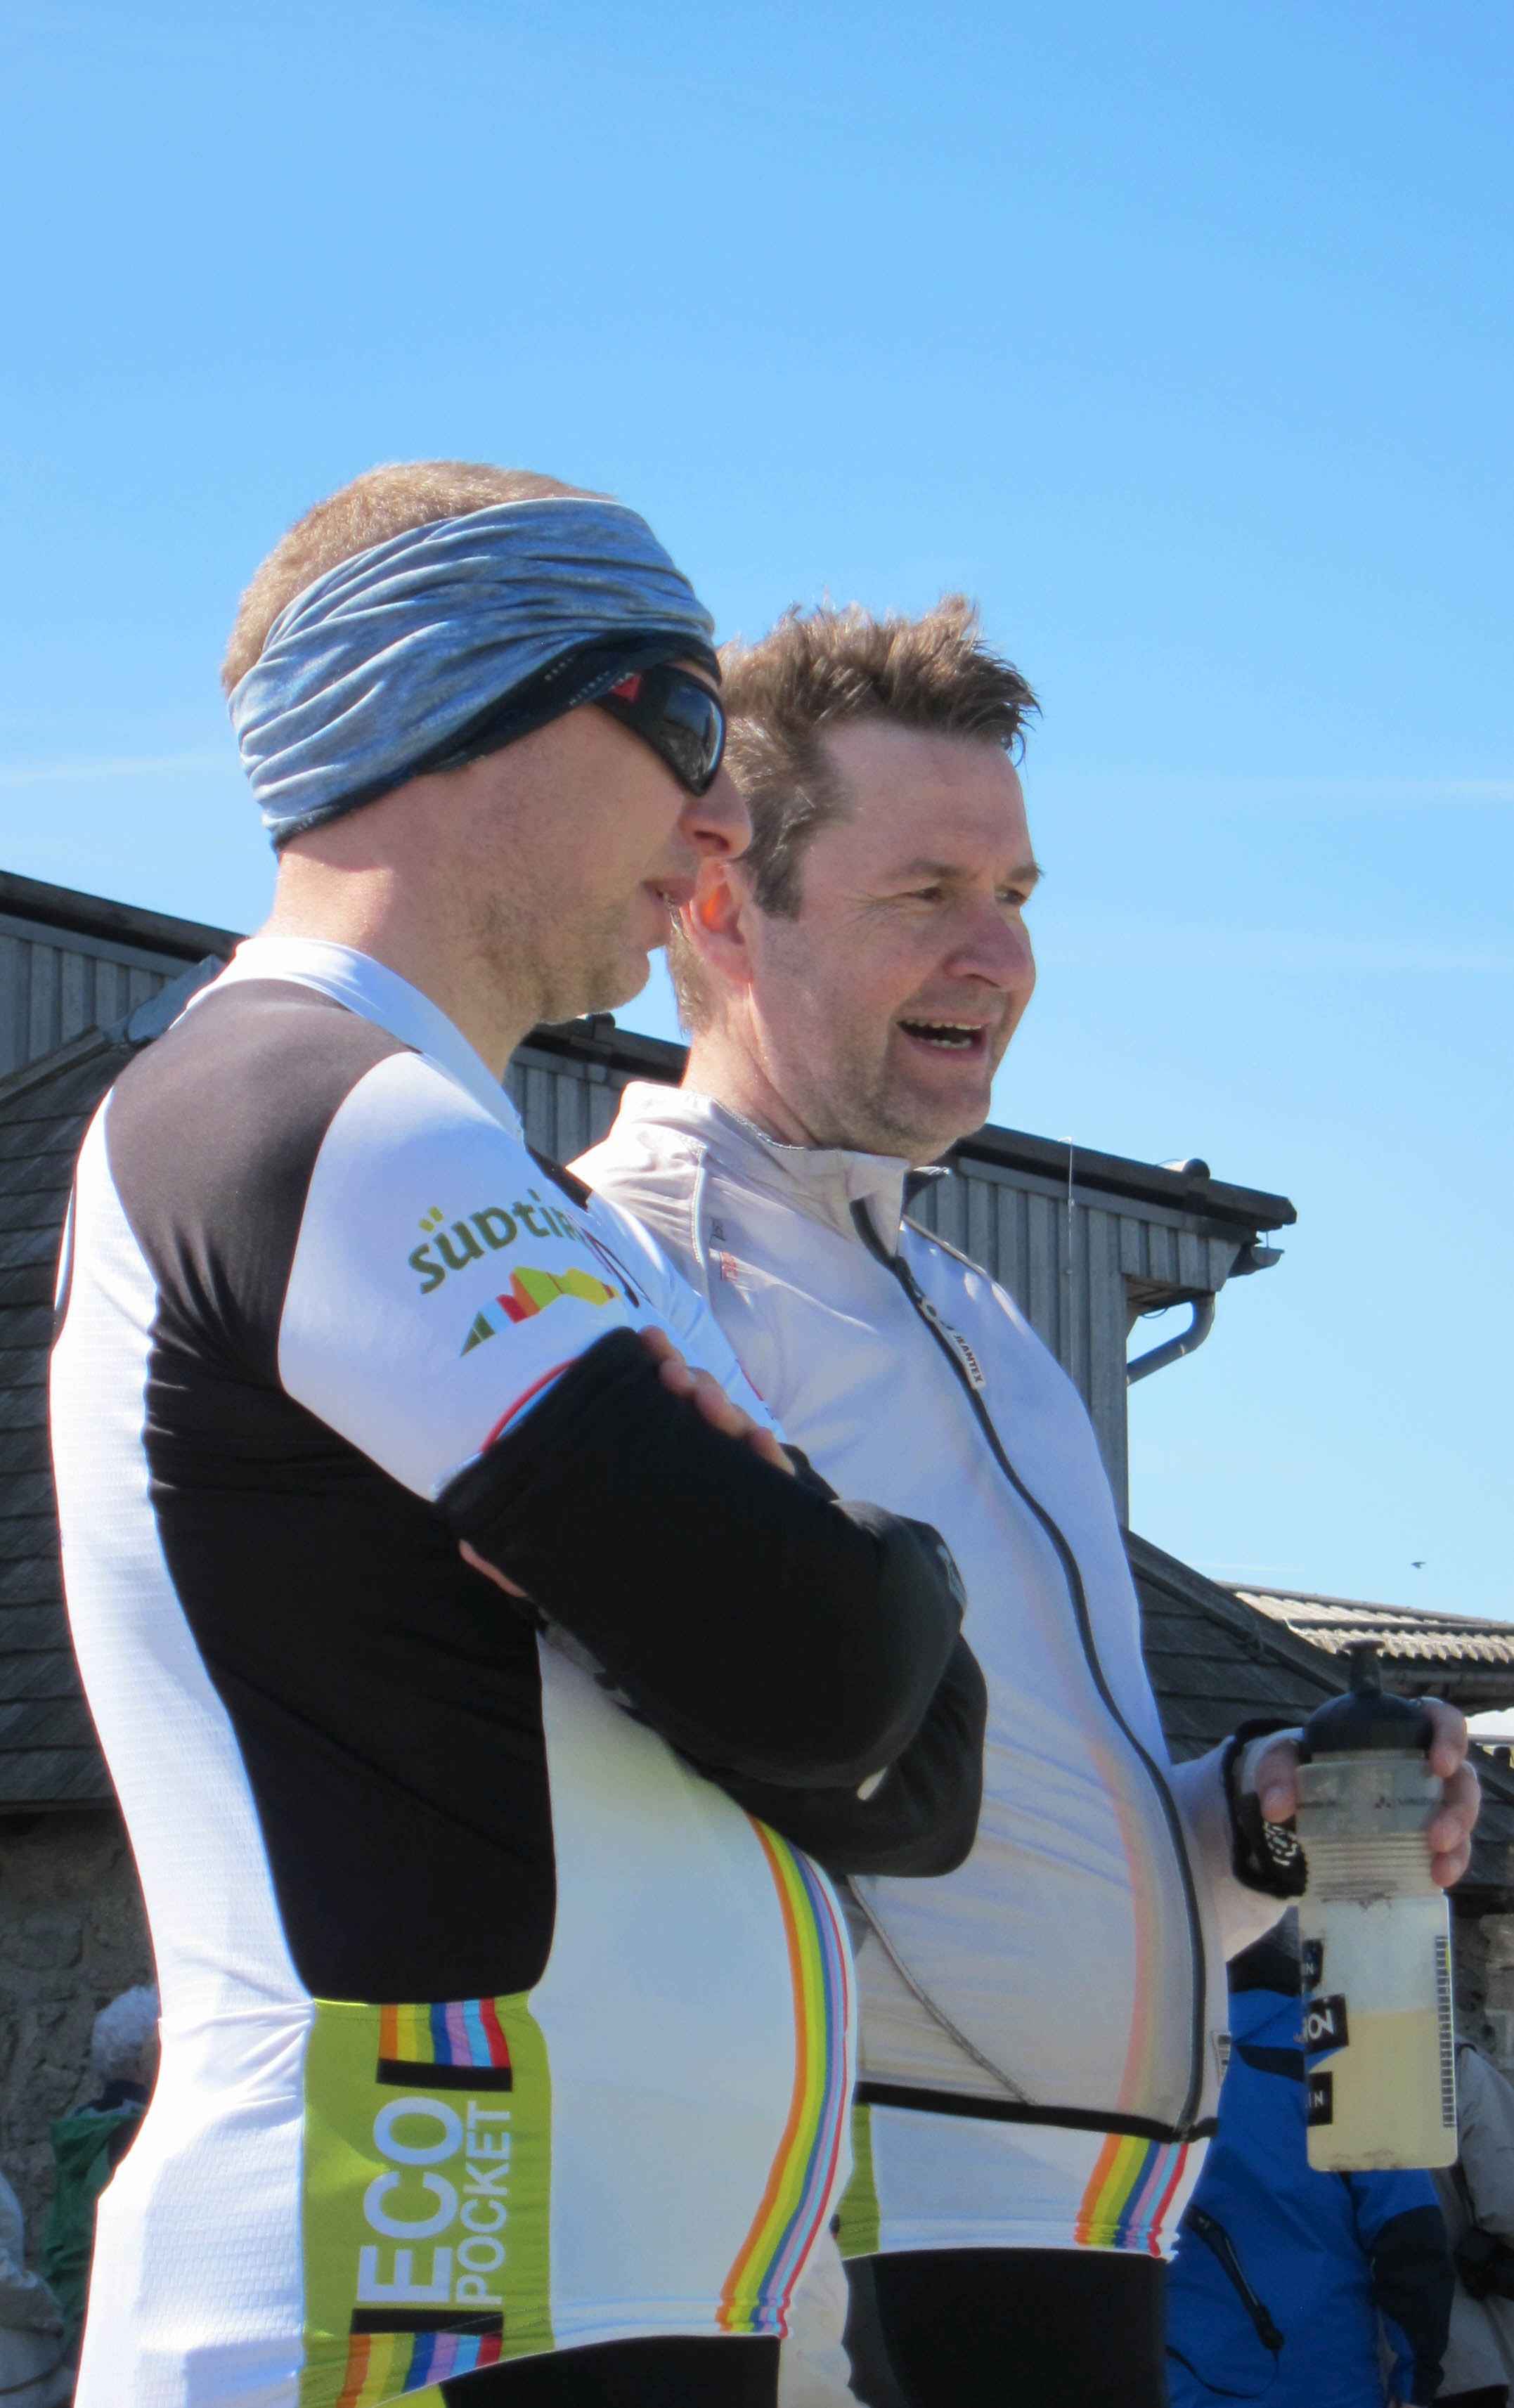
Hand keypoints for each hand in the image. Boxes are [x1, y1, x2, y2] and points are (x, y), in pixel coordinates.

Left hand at [461, 1326, 792, 1598]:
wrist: (695, 1639)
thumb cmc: (624, 1587)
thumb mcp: (566, 1567)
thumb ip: (518, 1559)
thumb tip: (471, 1548)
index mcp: (644, 1458)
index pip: (649, 1397)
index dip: (650, 1359)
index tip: (645, 1340)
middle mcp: (687, 1463)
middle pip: (694, 1402)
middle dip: (689, 1377)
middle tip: (671, 1376)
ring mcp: (725, 1486)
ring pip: (732, 1429)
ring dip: (723, 1406)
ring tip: (707, 1406)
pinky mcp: (760, 1516)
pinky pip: (770, 1479)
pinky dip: (767, 1455)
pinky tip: (760, 1446)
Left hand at [1250, 1700, 1481, 1888]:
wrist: (1303, 1803)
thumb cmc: (1305, 1766)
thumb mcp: (1284, 1759)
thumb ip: (1276, 1772)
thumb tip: (1275, 1807)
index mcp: (1398, 1730)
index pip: (1441, 1719)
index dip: (1450, 1736)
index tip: (1439, 1763)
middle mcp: (1423, 1764)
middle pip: (1462, 1778)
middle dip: (1458, 1809)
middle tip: (1436, 1835)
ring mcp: (1430, 1802)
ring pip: (1462, 1815)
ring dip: (1458, 1841)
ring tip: (1438, 1866)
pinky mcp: (1427, 1836)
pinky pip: (1453, 1848)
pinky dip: (1450, 1863)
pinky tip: (1436, 1878)